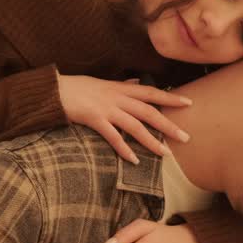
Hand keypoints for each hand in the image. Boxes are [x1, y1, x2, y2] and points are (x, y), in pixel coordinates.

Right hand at [57, 74, 191, 162]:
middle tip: (186, 137)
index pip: (151, 92)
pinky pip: (112, 136)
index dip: (170, 98)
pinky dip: (124, 148)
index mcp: (121, 88)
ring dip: (151, 141)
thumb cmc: (78, 87)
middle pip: (149, 111)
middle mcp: (117, 97)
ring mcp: (106, 108)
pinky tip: (134, 160)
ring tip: (165, 154)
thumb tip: (136, 81)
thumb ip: (122, 84)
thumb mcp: (103, 82)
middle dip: (169, 125)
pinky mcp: (93, 118)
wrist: (53, 89)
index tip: (189, 103)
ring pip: (135, 126)